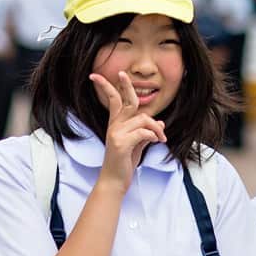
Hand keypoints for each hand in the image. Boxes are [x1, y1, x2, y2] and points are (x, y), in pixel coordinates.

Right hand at [89, 70, 166, 192]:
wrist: (115, 181)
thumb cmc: (124, 163)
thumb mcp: (137, 145)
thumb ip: (146, 132)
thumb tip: (161, 122)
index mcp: (115, 124)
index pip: (112, 100)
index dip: (106, 87)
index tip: (95, 76)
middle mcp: (114, 126)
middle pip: (125, 100)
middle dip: (126, 85)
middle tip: (122, 73)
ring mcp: (116, 133)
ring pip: (143, 118)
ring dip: (157, 128)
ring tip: (161, 138)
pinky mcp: (121, 143)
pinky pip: (143, 132)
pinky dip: (153, 135)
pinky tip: (156, 142)